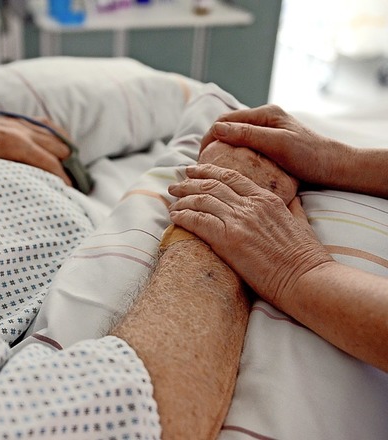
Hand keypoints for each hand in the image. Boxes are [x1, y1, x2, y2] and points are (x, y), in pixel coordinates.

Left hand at [168, 163, 332, 306]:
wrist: (306, 279)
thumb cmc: (306, 258)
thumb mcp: (301, 222)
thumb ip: (292, 208)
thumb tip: (292, 200)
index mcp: (267, 199)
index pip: (231, 177)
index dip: (208, 171)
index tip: (194, 171)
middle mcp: (250, 205)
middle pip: (211, 186)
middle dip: (189, 183)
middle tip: (175, 184)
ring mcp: (239, 221)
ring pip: (201, 201)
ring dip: (182, 200)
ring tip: (171, 202)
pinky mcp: (228, 239)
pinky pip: (197, 220)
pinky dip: (183, 216)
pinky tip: (174, 217)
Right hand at [200, 104, 351, 187]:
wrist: (336, 168)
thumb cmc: (311, 157)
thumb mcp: (279, 145)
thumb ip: (249, 135)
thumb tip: (217, 129)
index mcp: (265, 114)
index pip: (225, 120)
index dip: (209, 137)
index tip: (200, 158)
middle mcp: (265, 118)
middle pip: (227, 127)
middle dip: (211, 144)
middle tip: (202, 165)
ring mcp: (268, 131)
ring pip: (234, 137)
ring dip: (221, 150)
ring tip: (212, 168)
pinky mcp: (271, 144)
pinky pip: (244, 146)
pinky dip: (233, 155)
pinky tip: (230, 169)